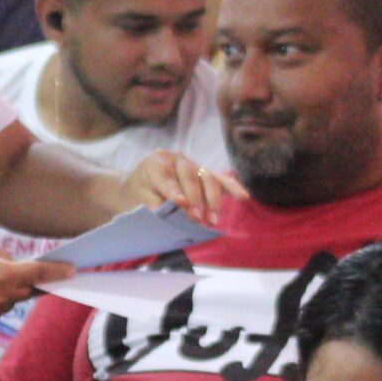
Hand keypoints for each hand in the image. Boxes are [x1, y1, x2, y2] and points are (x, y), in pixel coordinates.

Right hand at [0, 243, 73, 324]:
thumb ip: (6, 258)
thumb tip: (18, 266)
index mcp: (6, 276)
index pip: (41, 275)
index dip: (59, 272)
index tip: (73, 270)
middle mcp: (3, 298)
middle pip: (28, 290)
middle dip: (29, 281)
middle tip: (23, 270)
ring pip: (11, 300)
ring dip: (7, 290)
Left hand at [122, 151, 244, 225]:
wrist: (139, 188)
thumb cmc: (138, 194)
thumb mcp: (137, 198)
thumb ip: (152, 203)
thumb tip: (166, 212)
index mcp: (156, 161)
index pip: (165, 175)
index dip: (173, 189)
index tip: (180, 203)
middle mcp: (178, 160)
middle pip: (189, 175)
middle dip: (195, 198)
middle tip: (196, 218)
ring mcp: (194, 166)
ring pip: (207, 178)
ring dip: (212, 200)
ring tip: (213, 221)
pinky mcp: (205, 176)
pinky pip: (221, 180)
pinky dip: (233, 188)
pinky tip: (244, 198)